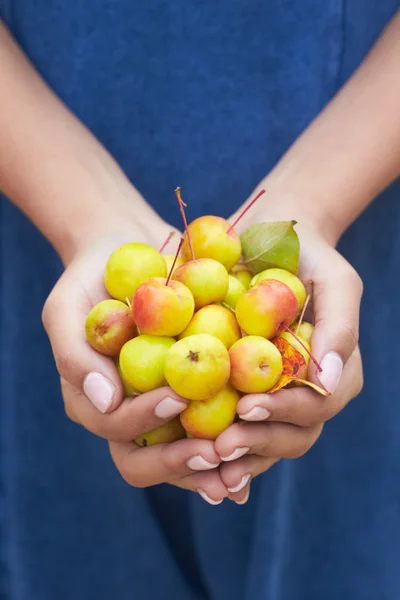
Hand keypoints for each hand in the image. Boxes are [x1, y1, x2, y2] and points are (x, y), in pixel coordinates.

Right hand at [42, 221, 229, 503]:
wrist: (126, 252)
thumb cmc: (90, 280)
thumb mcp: (66, 309)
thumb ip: (75, 356)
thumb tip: (107, 402)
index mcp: (95, 402)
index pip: (116, 427)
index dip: (144, 421)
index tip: (176, 397)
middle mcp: (127, 415)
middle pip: (145, 462)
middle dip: (179, 462)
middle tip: (215, 453)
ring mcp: (160, 409)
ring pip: (181, 456)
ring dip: (210, 468)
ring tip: (242, 465)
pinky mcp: (192, 394)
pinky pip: (211, 425)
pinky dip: (233, 438)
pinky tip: (261, 437)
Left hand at [214, 217, 363, 502]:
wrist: (271, 238)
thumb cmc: (310, 257)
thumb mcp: (334, 280)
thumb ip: (340, 325)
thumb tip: (328, 377)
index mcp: (333, 374)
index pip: (316, 407)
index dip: (284, 413)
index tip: (248, 406)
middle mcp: (306, 393)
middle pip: (291, 437)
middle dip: (257, 444)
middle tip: (219, 447)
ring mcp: (274, 396)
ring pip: (262, 442)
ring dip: (236, 456)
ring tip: (203, 459)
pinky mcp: (241, 390)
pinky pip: (232, 425)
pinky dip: (214, 445)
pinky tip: (188, 453)